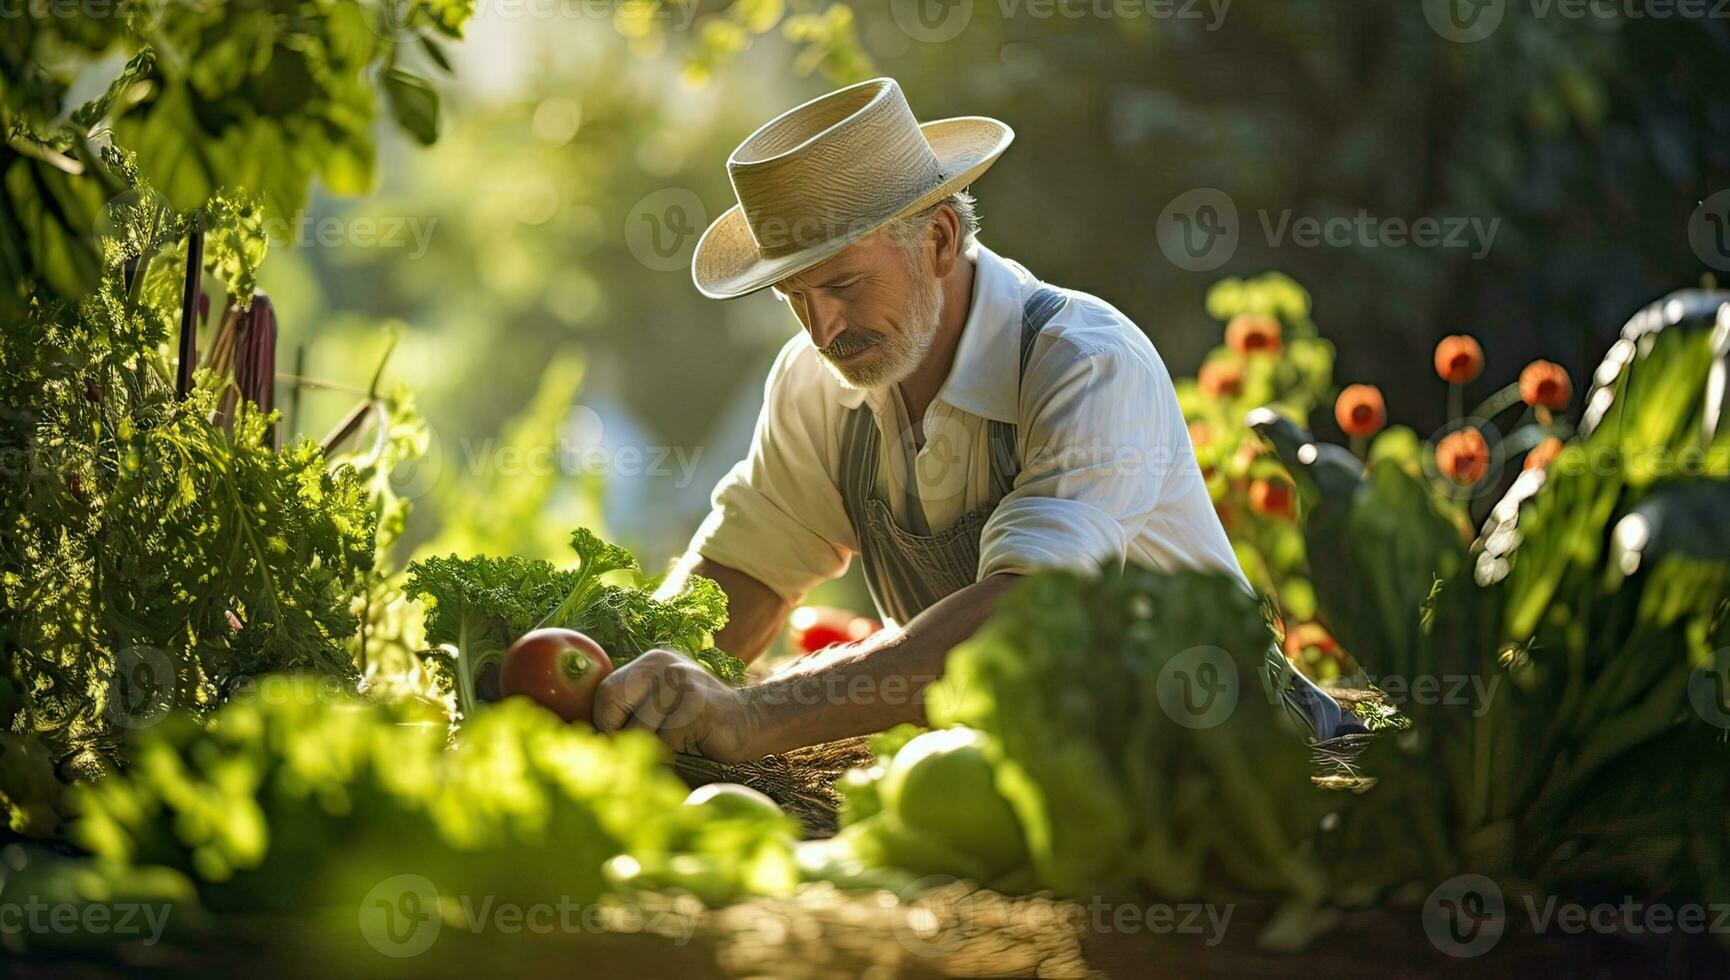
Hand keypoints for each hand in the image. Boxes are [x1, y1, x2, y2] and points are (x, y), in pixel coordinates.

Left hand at [591, 649, 759, 761]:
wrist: (750, 721)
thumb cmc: (698, 723)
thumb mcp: (661, 705)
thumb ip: (631, 708)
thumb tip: (588, 735)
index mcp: (651, 661)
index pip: (605, 691)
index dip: (606, 721)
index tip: (622, 737)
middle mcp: (663, 665)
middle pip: (613, 704)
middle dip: (622, 733)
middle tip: (646, 746)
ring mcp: (680, 682)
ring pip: (639, 730)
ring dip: (655, 748)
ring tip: (680, 742)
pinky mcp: (696, 706)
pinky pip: (665, 743)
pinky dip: (676, 753)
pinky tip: (695, 744)